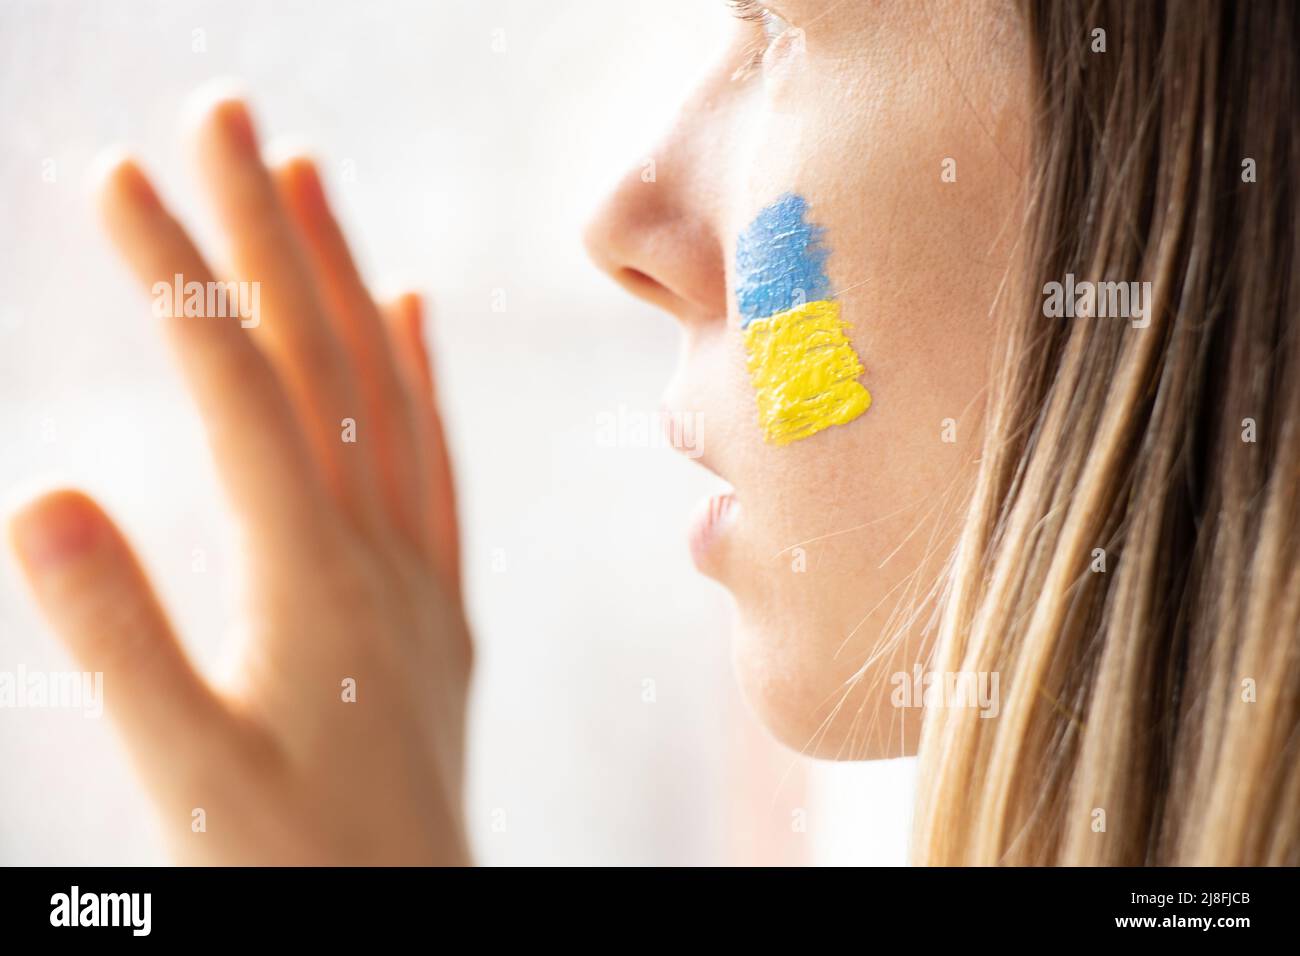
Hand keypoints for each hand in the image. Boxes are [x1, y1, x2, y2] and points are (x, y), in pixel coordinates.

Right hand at [8, 95, 471, 864]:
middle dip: (267, 232)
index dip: (180, 280)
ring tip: (309, 178)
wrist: (409, 922)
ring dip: (345, 278)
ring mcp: (418, 571)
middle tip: (225, 112)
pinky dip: (418, 378)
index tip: (117, 174)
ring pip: (388, 394)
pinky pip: (436, 465)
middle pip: (323, 361)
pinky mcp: (434, 603)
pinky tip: (408, 313)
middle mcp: (380, 551)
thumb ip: (118, 639)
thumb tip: (43, 492)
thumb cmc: (292, 874)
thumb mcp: (185, 774)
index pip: (239, 392)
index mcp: (311, 578)